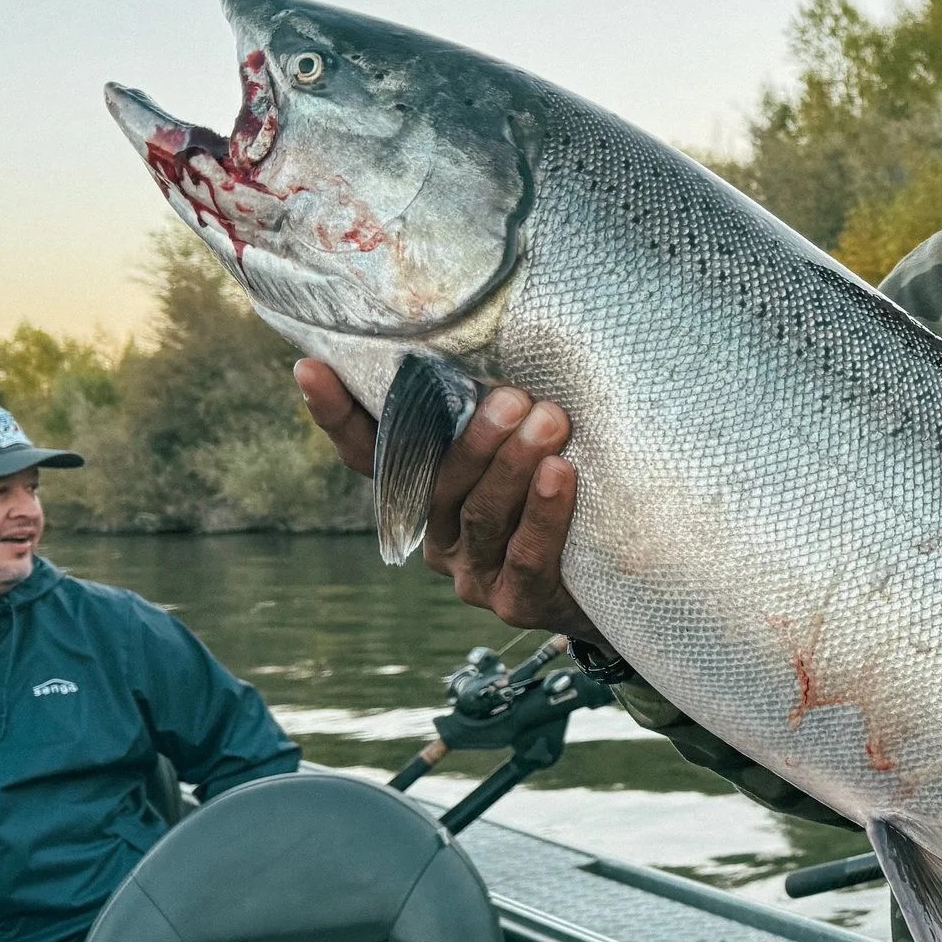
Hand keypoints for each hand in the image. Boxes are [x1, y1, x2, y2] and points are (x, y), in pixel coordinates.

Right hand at [295, 361, 597, 641]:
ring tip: (548, 422)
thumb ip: (497, 408)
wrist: (630, 572)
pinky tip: (561, 474)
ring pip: (480, 514)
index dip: (338, 416)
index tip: (311, 369)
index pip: (369, 454)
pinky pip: (524, 554)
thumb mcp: (527, 442)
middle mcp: (438, 536)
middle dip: (474, 437)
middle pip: (437, 483)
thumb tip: (492, 340)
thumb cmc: (569, 485)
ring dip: (512, 464)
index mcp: (424, 493)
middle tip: (512, 397)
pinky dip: (543, 512)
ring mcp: (474, 573)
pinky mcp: (516, 601)